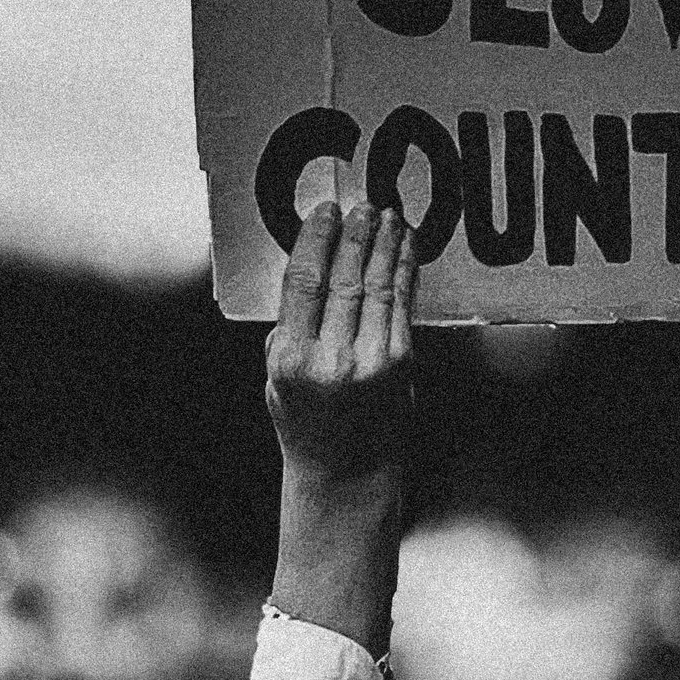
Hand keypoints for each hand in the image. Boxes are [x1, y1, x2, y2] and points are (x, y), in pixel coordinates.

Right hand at [266, 200, 414, 478]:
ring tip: (387, 217)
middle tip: (362, 206)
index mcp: (291, 360)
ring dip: (384, 246)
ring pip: (378, 286)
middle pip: (344, 278)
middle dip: (355, 236)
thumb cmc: (305, 423)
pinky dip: (404, 272)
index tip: (325, 212)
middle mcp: (332, 359)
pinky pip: (401, 305)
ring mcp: (371, 361)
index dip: (316, 240)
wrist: (347, 474)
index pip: (303, 283)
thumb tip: (308, 270)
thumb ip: (287, 330)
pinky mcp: (401, 364)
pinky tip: (404, 250)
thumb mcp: (276, 379)